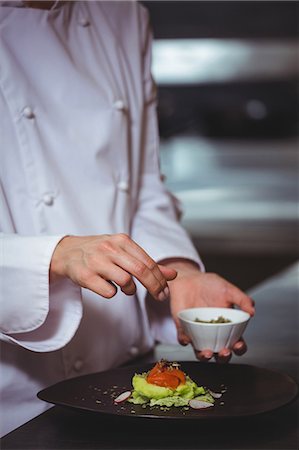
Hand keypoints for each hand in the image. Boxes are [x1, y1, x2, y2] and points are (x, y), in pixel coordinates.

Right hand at [50, 234, 176, 299]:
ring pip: (125, 281)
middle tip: (159, 296)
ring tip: (125, 287)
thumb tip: (172, 274)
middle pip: (141, 271)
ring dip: (130, 289)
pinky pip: (109, 291)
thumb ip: (147, 263)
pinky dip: (112, 292)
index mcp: (122, 240)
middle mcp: (110, 248)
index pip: (148, 262)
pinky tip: (107, 286)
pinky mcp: (86, 276)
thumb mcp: (123, 252)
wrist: (67, 252)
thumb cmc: (100, 252)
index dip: (160, 278)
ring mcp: (97, 262)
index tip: (165, 290)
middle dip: (154, 286)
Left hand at [162, 259, 254, 362]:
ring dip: (204, 356)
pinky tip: (187, 338)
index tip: (238, 345)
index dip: (239, 348)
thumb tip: (252, 311)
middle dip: (223, 357)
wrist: (190, 279)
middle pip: (219, 353)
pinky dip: (185, 340)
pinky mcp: (184, 329)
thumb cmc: (211, 285)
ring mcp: (198, 333)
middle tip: (224, 351)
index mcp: (227, 326)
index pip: (236, 343)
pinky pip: (184, 339)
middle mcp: (213, 333)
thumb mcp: (229, 290)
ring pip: (201, 352)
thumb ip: (242, 299)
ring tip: (206, 352)